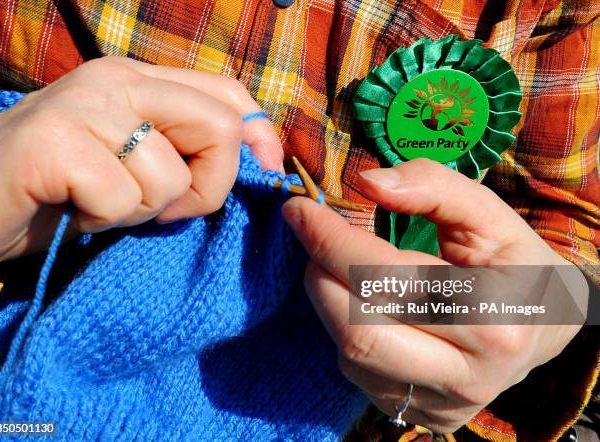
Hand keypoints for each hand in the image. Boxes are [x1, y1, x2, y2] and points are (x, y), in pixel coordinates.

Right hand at [0, 56, 281, 265]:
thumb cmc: (60, 192)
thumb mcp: (135, 167)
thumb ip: (185, 153)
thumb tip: (259, 165)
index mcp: (139, 80)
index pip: (228, 93)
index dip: (260, 137)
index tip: (268, 175)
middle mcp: (115, 80)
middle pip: (219, 127)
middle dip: (207, 187)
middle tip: (163, 210)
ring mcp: (83, 106)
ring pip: (169, 176)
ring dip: (141, 211)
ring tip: (98, 204)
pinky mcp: (52, 143)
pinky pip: (122, 198)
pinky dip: (102, 220)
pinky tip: (71, 210)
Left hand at [282, 159, 583, 432]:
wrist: (544, 324)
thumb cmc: (515, 262)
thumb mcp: (490, 213)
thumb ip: (433, 187)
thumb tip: (366, 182)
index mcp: (495, 317)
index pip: (388, 279)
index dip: (332, 241)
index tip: (299, 210)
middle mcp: (470, 374)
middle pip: (359, 330)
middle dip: (320, 275)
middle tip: (314, 237)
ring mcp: (444, 403)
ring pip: (352, 357)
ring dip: (328, 302)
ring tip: (338, 266)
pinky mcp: (423, 415)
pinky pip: (358, 375)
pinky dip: (345, 329)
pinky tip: (360, 303)